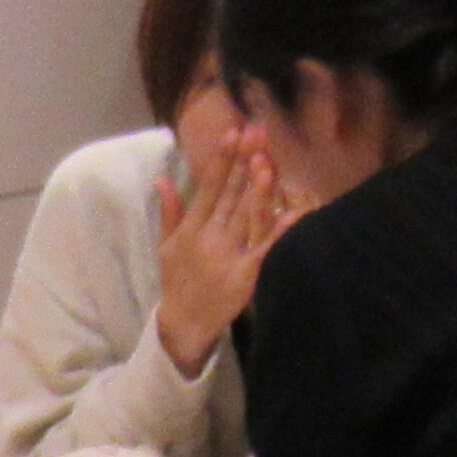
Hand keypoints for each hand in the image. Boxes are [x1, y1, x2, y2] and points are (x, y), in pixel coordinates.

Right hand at [152, 133, 293, 373]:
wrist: (183, 326)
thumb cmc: (177, 284)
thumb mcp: (166, 246)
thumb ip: (168, 211)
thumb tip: (162, 178)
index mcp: (190, 228)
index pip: (209, 187)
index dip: (222, 159)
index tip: (233, 132)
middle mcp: (208, 237)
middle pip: (230, 193)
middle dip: (243, 160)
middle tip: (256, 130)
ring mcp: (227, 255)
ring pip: (246, 214)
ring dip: (257, 185)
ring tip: (267, 157)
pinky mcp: (245, 274)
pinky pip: (265, 247)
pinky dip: (280, 229)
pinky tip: (294, 210)